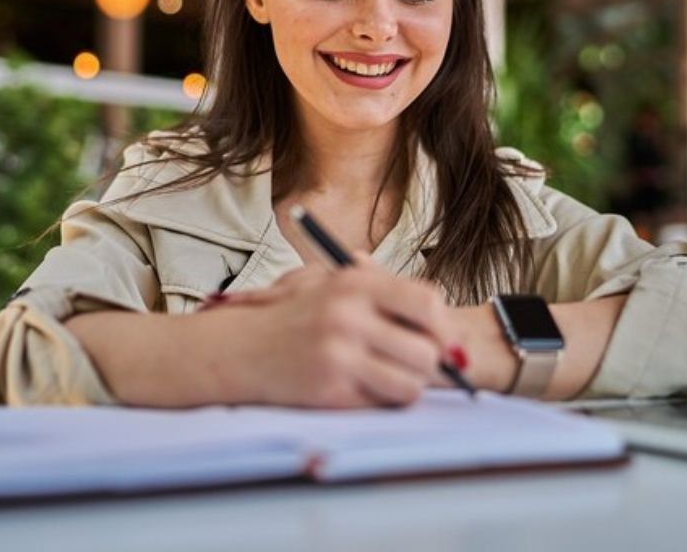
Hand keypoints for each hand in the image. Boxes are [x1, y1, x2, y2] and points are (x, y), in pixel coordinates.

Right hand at [211, 255, 463, 408]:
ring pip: (411, 385)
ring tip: (390, 377)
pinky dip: (381, 400)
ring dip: (408, 386)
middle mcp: (348, 317)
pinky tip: (362, 387)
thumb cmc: (294, 315)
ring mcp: (338, 356)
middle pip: (427, 351)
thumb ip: (388, 293)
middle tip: (417, 364)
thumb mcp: (333, 282)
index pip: (427, 303)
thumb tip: (446, 329)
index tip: (444, 339)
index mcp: (355, 283)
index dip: (443, 325)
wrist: (240, 347)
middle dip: (430, 363)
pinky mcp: (329, 391)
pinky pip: (383, 404)